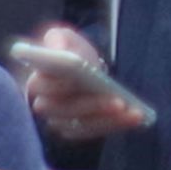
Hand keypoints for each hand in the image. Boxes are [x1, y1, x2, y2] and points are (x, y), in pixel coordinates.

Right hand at [22, 25, 146, 142]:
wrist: (82, 69)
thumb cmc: (70, 52)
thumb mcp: (64, 38)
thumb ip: (58, 39)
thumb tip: (57, 48)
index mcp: (36, 80)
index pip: (42, 86)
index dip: (60, 85)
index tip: (78, 80)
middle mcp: (43, 105)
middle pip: (64, 109)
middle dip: (91, 106)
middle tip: (118, 102)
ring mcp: (58, 120)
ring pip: (81, 124)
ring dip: (108, 120)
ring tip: (133, 112)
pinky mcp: (74, 130)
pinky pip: (93, 131)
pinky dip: (114, 126)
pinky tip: (134, 119)